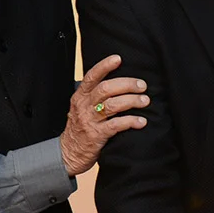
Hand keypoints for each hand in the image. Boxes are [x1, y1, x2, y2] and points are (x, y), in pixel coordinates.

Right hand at [60, 54, 148, 174]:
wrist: (68, 154)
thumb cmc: (80, 129)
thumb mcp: (81, 109)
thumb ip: (94, 97)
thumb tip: (118, 83)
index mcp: (80, 97)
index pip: (91, 76)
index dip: (104, 66)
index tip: (118, 59)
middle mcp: (84, 106)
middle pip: (106, 89)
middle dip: (126, 84)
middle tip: (142, 85)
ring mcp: (90, 121)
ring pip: (112, 105)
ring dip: (132, 101)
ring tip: (145, 101)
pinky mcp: (96, 136)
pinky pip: (116, 125)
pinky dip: (130, 122)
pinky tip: (141, 121)